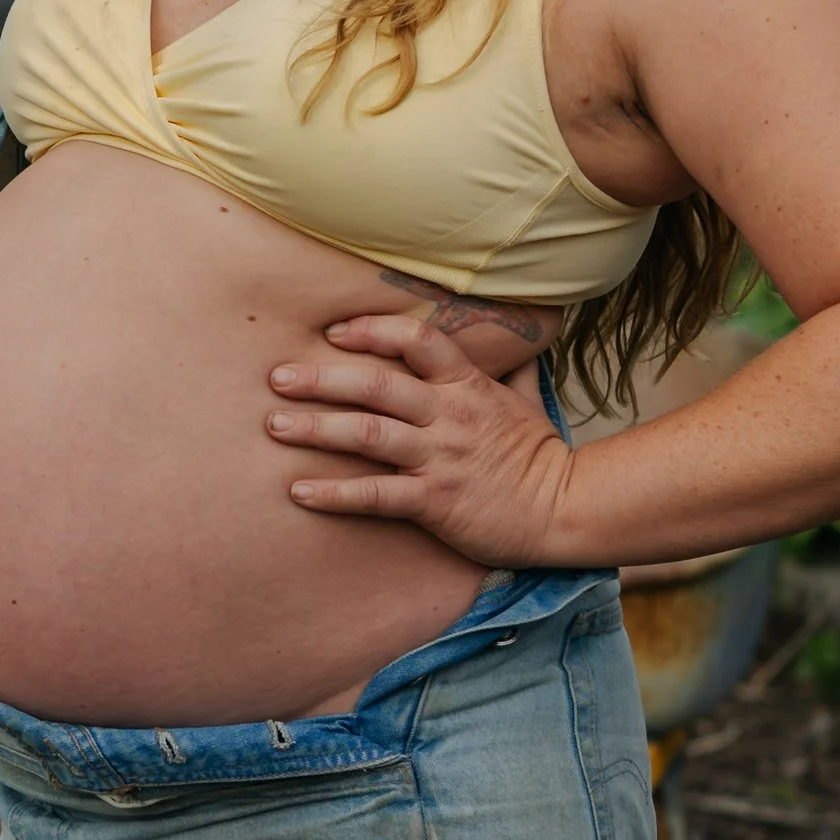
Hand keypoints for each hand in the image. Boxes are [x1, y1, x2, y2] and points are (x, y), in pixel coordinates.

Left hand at [265, 313, 581, 564]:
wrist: (566, 509)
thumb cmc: (539, 454)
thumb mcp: (526, 400)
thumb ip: (510, 366)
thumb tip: (520, 331)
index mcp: (467, 385)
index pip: (416, 340)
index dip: (372, 330)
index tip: (332, 332)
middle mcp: (448, 415)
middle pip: (376, 385)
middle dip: (321, 378)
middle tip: (277, 378)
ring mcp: (440, 458)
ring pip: (368, 434)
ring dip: (316, 429)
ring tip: (273, 427)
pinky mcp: (435, 502)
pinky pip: (376, 495)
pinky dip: (335, 493)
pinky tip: (299, 491)